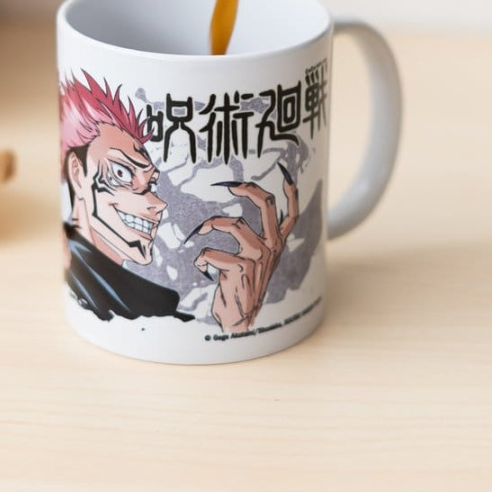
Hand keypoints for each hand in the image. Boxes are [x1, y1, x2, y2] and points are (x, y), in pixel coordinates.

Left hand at [192, 164, 297, 332]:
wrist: (239, 318)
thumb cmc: (242, 287)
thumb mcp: (255, 262)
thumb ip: (253, 241)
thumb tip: (232, 218)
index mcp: (276, 244)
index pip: (292, 214)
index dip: (291, 192)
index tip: (284, 172)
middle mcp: (272, 247)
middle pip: (267, 205)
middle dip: (248, 189)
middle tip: (230, 185)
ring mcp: (259, 257)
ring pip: (235, 224)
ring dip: (212, 223)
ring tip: (200, 230)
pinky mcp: (242, 268)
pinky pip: (212, 252)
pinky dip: (201, 257)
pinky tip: (199, 266)